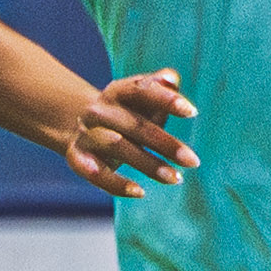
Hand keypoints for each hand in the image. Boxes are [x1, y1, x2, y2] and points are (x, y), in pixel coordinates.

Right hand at [66, 66, 198, 200]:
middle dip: (165, 143)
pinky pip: (96, 173)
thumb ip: (160, 87)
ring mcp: (87, 134)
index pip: (141, 91)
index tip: (192, 112)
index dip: (166, 100)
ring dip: (148, 164)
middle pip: (134, 125)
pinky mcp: (77, 157)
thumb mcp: (142, 98)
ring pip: (117, 147)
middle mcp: (99, 111)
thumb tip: (171, 78)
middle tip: (193, 161)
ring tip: (176, 178)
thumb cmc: (127, 112)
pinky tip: (140, 192)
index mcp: (118, 92)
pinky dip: (116, 184)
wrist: (80, 126)